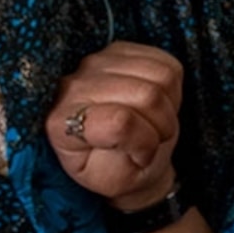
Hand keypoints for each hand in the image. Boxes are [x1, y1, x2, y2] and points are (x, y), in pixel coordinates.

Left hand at [47, 41, 183, 210]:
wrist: (122, 161)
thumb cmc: (117, 173)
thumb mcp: (118, 182)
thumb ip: (124, 156)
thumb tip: (129, 119)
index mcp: (61, 126)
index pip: (120, 122)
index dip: (144, 143)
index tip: (140, 158)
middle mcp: (72, 87)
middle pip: (147, 96)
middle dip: (162, 126)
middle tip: (153, 142)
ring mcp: (95, 63)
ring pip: (161, 77)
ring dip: (168, 107)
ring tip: (153, 123)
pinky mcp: (120, 50)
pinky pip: (167, 64)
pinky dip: (172, 90)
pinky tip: (156, 103)